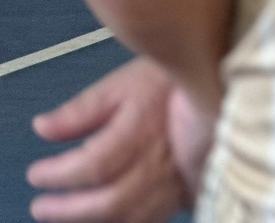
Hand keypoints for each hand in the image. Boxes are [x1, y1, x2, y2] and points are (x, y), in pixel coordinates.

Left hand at [26, 57, 204, 222]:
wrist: (223, 81)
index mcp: (141, 131)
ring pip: (132, 217)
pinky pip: (155, 217)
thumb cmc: (175, 80)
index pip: (89, 167)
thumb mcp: (124, 82)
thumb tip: (45, 127)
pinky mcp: (187, 187)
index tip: (38, 173)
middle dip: (67, 210)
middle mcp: (159, 161)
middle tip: (42, 206)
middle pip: (108, 202)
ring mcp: (176, 178)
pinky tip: (113, 219)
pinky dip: (128, 222)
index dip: (56, 175)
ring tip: (70, 216)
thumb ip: (82, 109)